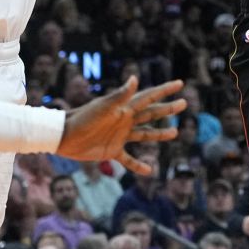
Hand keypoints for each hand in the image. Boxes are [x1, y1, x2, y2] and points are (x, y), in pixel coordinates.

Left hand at [57, 76, 184, 172]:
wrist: (64, 136)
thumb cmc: (83, 118)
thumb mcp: (103, 107)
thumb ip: (120, 95)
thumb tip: (135, 78)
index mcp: (124, 108)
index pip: (149, 97)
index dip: (164, 90)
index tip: (179, 83)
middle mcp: (125, 120)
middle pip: (151, 114)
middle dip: (167, 109)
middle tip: (184, 103)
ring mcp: (120, 136)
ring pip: (145, 134)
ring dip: (159, 134)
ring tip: (175, 133)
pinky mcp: (112, 151)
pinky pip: (128, 159)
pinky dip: (138, 165)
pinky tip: (148, 170)